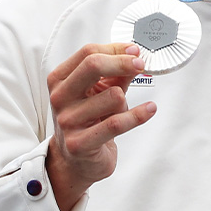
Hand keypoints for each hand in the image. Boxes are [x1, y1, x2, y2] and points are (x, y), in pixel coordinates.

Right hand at [44, 42, 155, 210]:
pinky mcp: (80, 143)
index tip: (135, 52)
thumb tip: (134, 54)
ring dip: (125, 102)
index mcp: (60, 80)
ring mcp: (68, 121)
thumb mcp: (99, 92)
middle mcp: (60, 98)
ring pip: (112, 96)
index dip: (116, 49)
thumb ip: (115, 73)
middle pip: (93, 65)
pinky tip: (150, 109)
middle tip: (141, 64)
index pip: (88, 53)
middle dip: (123, 62)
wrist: (77, 160)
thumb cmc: (89, 121)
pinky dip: (138, 115)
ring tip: (120, 110)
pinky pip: (116, 124)